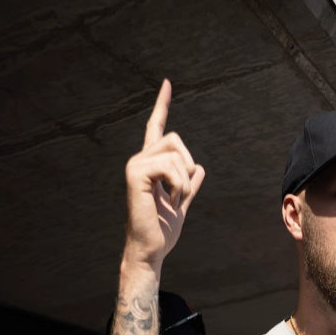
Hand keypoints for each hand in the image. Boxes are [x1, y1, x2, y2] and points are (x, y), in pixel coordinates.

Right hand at [123, 80, 205, 271]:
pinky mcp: (135, 174)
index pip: (156, 129)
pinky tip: (171, 201)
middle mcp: (140, 160)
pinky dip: (179, 186)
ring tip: (175, 200)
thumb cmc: (161, 231)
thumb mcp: (181, 204)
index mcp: (150, 165)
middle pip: (175, 138)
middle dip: (188, 165)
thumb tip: (200, 169)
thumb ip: (188, 185)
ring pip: (176, 154)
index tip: (167, 84)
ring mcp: (135, 166)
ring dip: (184, 181)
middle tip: (182, 193)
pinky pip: (171, 167)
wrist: (150, 250)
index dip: (162, 106)